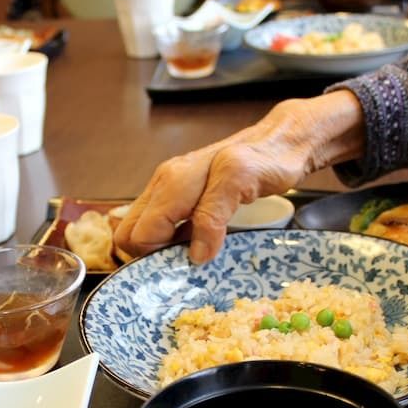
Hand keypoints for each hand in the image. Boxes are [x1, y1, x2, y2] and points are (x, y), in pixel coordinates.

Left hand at [114, 91, 365, 263]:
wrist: (280, 143)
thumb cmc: (239, 173)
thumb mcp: (201, 199)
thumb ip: (174, 223)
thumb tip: (152, 255)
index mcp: (162, 185)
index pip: (126, 233)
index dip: (142, 257)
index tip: (166, 264)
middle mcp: (172, 176)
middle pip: (135, 234)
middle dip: (152, 258)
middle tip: (181, 262)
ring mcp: (200, 172)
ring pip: (159, 223)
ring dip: (172, 252)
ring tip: (196, 256)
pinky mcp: (233, 173)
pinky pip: (207, 215)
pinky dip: (208, 239)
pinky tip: (216, 245)